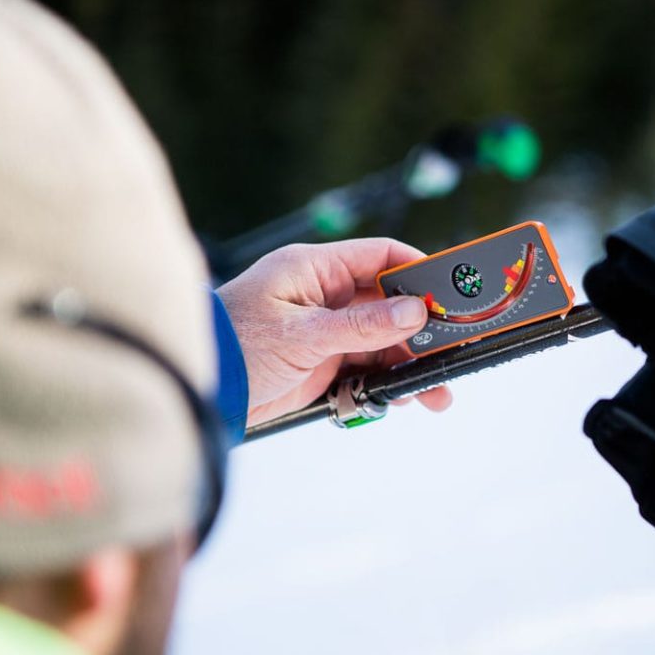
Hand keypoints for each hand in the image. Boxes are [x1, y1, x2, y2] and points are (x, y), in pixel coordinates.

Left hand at [217, 238, 451, 425]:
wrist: (202, 390)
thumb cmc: (235, 345)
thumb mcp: (301, 334)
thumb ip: (360, 326)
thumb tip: (414, 311)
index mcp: (315, 269)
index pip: (379, 256)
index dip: (418, 270)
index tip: (450, 291)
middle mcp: (325, 296)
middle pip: (389, 304)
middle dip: (422, 329)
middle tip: (453, 350)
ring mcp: (326, 331)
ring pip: (382, 341)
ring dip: (408, 365)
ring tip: (435, 393)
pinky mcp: (323, 363)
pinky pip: (366, 368)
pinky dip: (385, 383)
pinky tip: (403, 397)